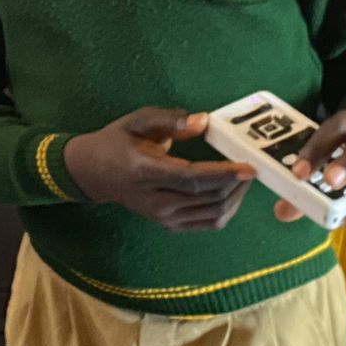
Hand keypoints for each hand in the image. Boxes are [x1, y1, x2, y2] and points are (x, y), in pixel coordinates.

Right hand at [63, 108, 255, 232]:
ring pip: (213, 214)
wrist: (94, 173)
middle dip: (236, 183)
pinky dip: (226, 209)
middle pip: (207, 198)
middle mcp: (155, 201)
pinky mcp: (170, 225)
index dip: (223, 174)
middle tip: (252, 165)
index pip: (192, 178)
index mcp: (145, 172)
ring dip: (235, 197)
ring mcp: (163, 217)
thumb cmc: (117, 142)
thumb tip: (203, 121)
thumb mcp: (137, 121)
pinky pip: (208, 223)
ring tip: (243, 177)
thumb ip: (169, 119)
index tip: (248, 167)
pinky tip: (231, 192)